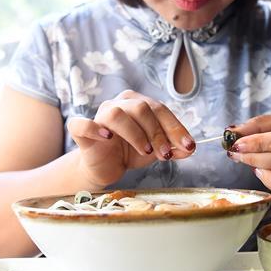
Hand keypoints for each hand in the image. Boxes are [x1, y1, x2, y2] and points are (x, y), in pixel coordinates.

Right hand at [66, 90, 195, 186]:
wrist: (105, 167)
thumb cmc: (130, 152)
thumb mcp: (156, 150)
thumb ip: (173, 148)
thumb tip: (190, 149)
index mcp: (137, 103)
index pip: (160, 109)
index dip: (175, 128)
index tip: (189, 146)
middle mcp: (118, 104)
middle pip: (141, 109)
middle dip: (158, 133)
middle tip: (166, 155)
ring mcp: (99, 115)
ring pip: (117, 114)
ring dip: (135, 133)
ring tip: (146, 151)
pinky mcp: (81, 130)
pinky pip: (82, 124)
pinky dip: (94, 128)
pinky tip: (108, 138)